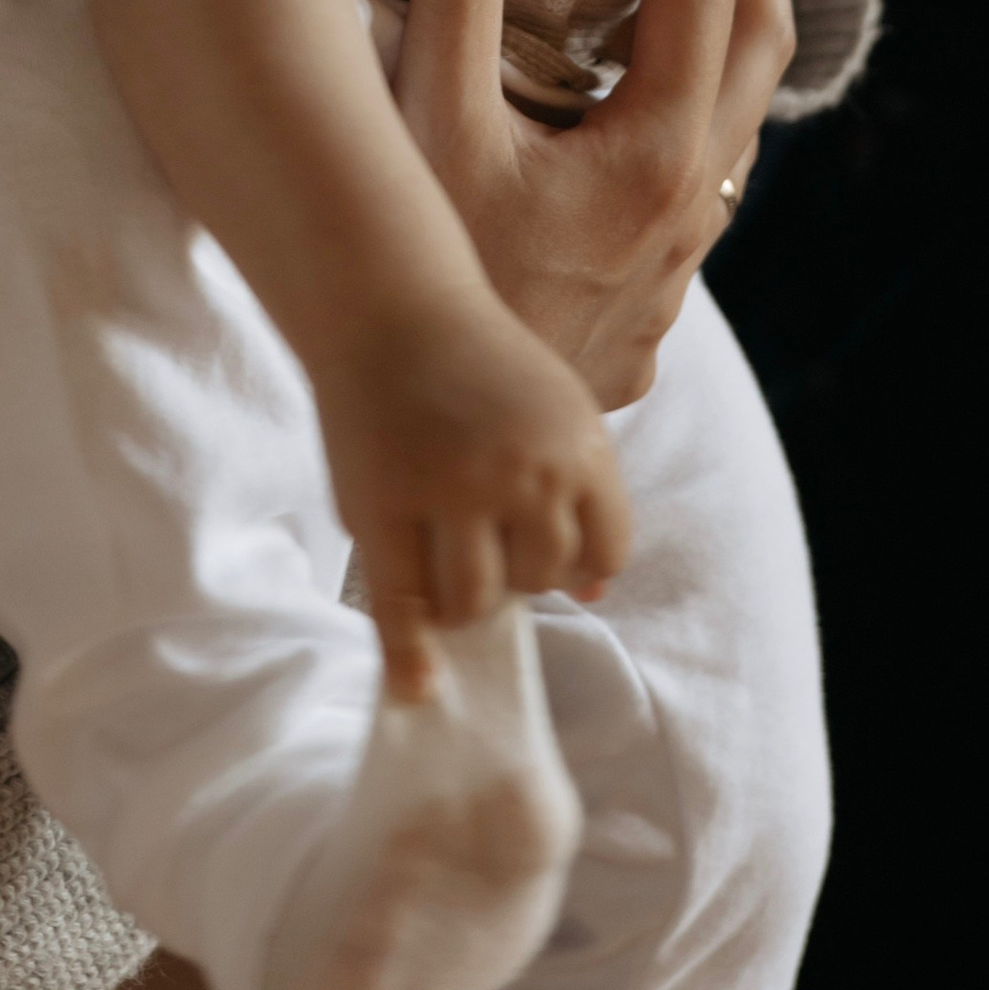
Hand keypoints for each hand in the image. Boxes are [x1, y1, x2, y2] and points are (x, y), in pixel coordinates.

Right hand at [320, 287, 631, 702]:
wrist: (390, 304)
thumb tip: (594, 592)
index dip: (574, 560)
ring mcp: (451, 491)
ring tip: (438, 565)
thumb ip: (580, 489)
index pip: (605, 550)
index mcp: (578, 446)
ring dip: (462, 601)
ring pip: (475, 602)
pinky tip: (416, 685)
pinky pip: (403, 605)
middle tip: (474, 536)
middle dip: (513, 571)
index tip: (535, 546)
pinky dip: (410, 656)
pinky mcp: (383, 506)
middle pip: (540, 579)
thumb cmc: (473, 360)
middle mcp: (524, 472)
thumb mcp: (554, 406)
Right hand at [392, 0, 794, 412]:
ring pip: (751, 94)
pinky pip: (720, 144)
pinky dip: (716, 64)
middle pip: (763, 26)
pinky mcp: (660, 276)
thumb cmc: (433, 286)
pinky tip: (679, 56)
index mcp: (658, 149)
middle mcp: (697, 196)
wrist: (458, 448)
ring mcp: (686, 244)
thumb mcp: (430, 130)